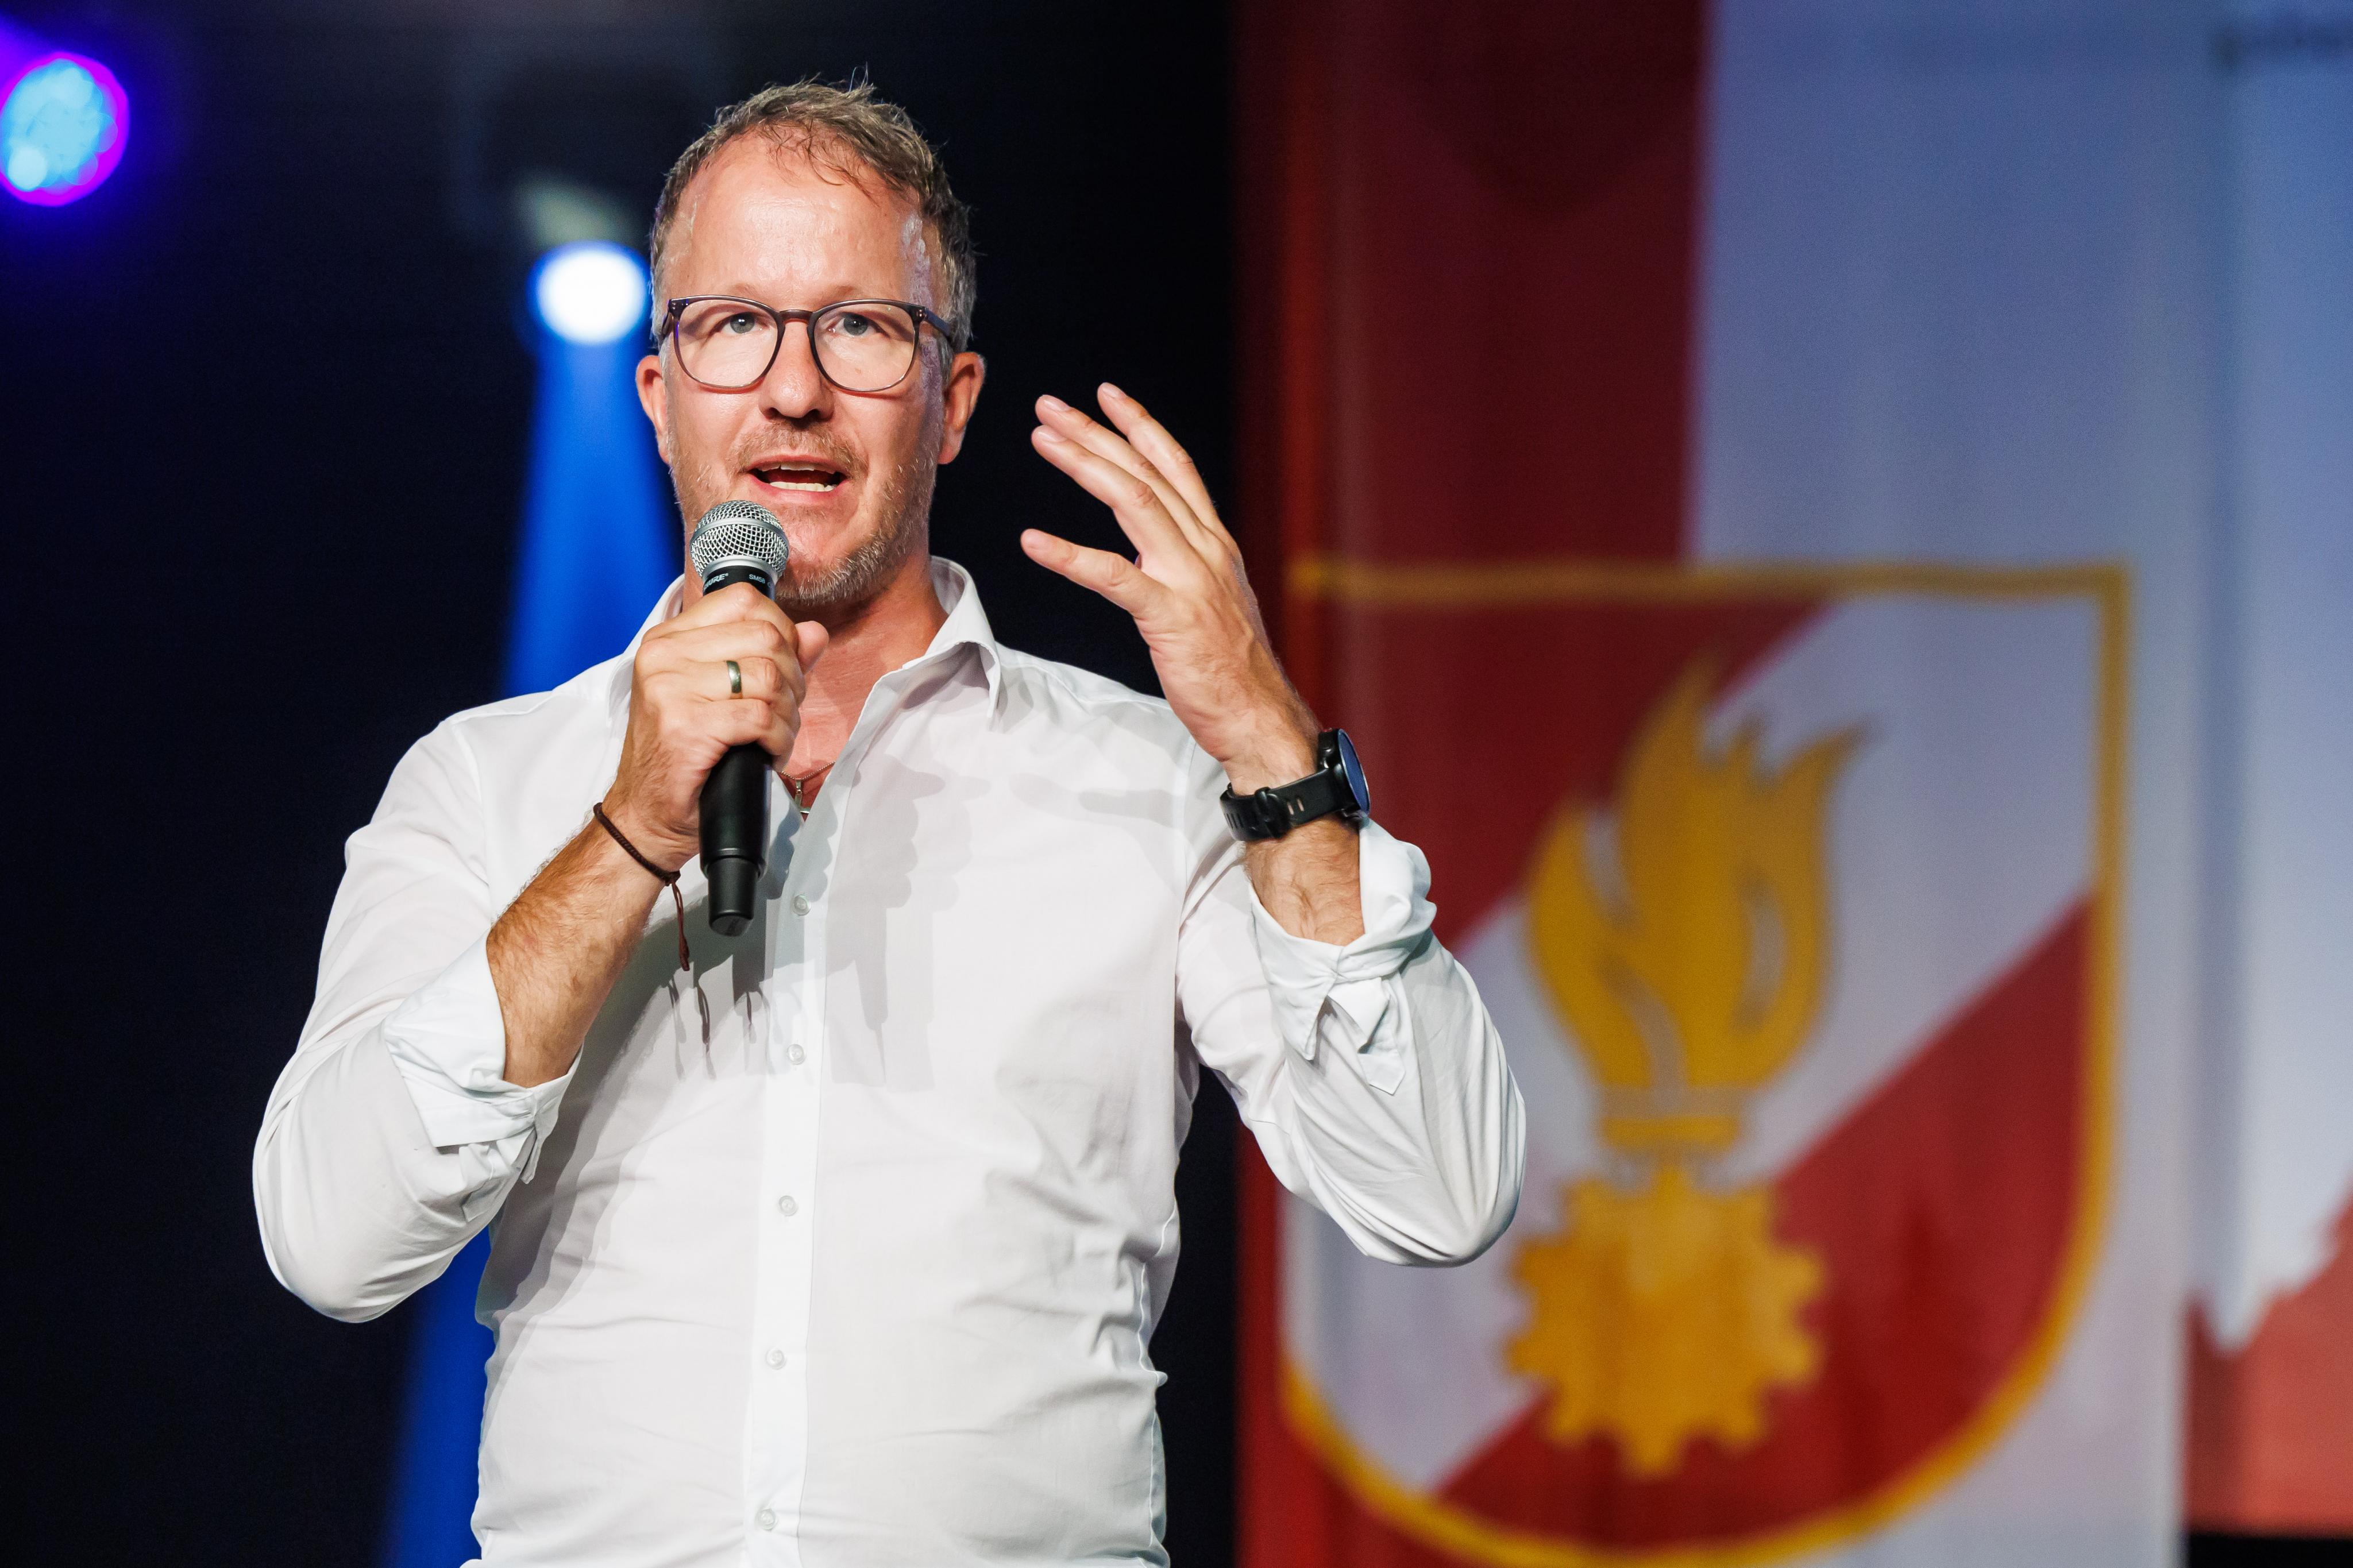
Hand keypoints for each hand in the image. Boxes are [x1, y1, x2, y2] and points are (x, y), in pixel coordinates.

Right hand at [602, 583, 827, 871]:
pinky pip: (762, 717)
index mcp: (669, 639)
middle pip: (766, 637)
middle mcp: (664, 655)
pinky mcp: (686, 725)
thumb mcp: (722, 696)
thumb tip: (815, 632)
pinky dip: (778, 739)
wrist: (645, 814)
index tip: (782, 667)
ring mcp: (671, 688)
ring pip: (769, 677)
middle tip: (781, 710)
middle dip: (792, 678)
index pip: (744, 601)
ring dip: (787, 714)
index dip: (781, 631)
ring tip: (772, 735)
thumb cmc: (685, 756)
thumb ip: (770, 659)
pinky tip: (765, 753)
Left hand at [1023, 384, 1318, 790]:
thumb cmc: (1231, 666)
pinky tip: (1032, 541)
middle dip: (1096, 433)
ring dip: (1084, 465)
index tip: (1106, 395)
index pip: (1176, 466)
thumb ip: (1185, 564)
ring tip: (1043, 441)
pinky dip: (1069, 554)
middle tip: (1049, 406)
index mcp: (1214, 542)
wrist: (1260, 715)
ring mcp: (1189, 579)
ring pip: (1134, 502)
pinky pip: (1112, 576)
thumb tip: (1147, 548)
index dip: (1141, 426)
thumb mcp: (1213, 599)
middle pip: (1146, 472)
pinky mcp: (1169, 617)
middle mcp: (1205, 548)